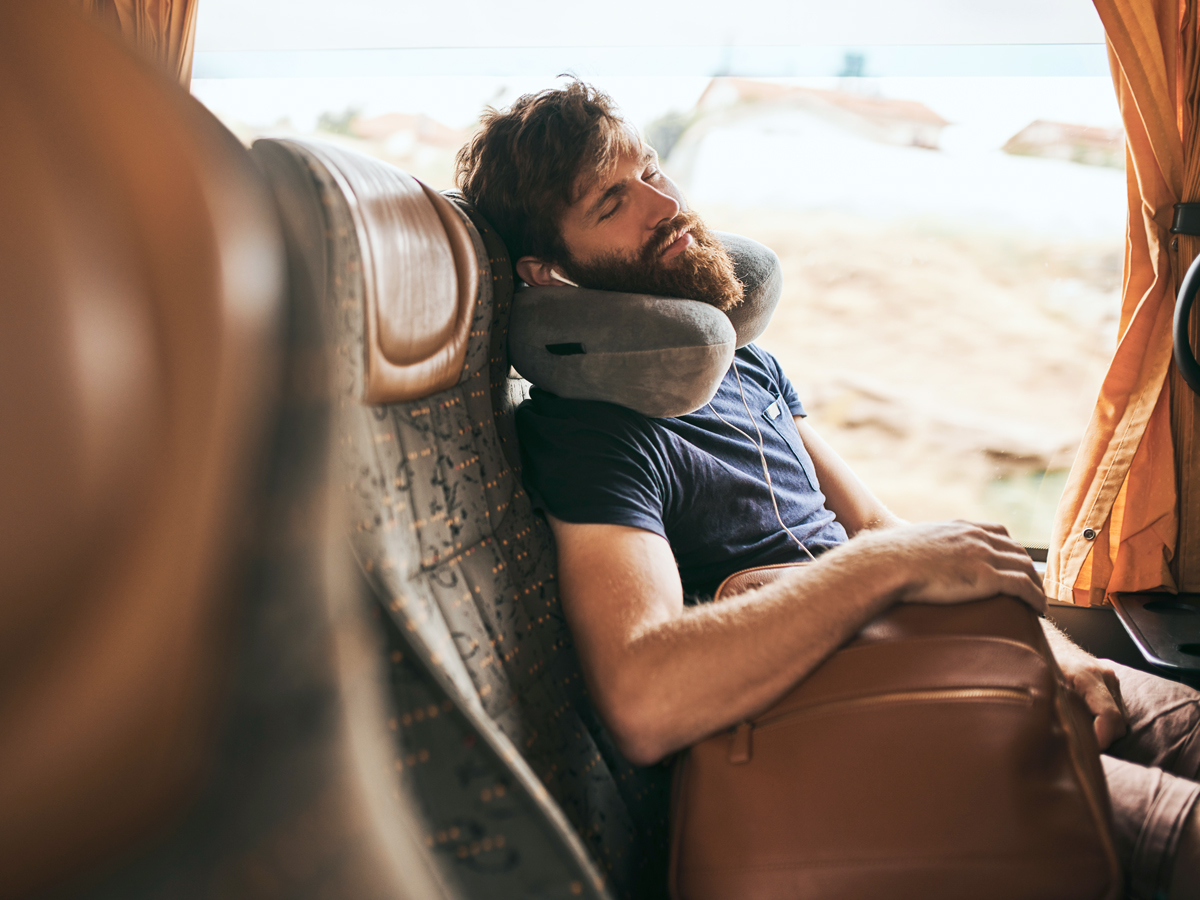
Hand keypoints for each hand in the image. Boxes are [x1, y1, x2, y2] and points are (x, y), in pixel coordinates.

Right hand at [855, 519, 1046, 613]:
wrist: (886, 563)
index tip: (1015, 564)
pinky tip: (1040, 610)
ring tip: (1040, 602)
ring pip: (1026, 568)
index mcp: (960, 528)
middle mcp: (976, 537)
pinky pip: (1023, 586)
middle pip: (1017, 551)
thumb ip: (918, 547)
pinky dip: (1036, 597)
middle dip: (1030, 568)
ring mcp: (983, 555)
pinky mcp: (986, 577)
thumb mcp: (909, 543)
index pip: (999, 532)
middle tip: (1034, 587)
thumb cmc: (888, 558)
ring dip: (1038, 585)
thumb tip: (902, 557)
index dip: (1012, 549)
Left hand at [1043, 625, 1127, 749]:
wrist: (1050, 643)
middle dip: (1104, 736)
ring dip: (1107, 729)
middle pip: (1119, 721)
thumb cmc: (1043, 664)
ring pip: (1122, 718)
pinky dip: (1107, 720)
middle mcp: (1105, 676)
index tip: (1091, 750)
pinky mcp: (1112, 682)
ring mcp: (1111, 678)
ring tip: (1085, 732)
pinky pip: (1118, 709)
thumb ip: (1057, 707)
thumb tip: (1065, 738)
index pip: (1109, 715)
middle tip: (1084, 745)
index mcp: (1087, 676)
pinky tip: (1089, 721)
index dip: (1102, 737)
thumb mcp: (1045, 686)